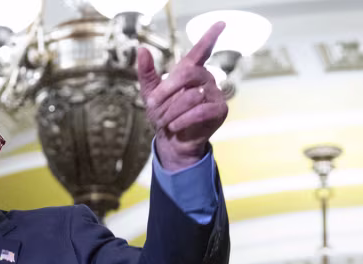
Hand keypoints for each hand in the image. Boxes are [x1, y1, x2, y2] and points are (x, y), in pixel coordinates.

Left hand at [137, 22, 228, 170]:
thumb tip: (141, 48)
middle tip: (154, 105)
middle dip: (167, 90)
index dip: (210, 37)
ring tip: (166, 121)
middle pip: (187, 73)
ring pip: (192, 96)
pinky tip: (175, 126)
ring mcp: (215, 93)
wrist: (171, 140)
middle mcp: (205, 78)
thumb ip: (146, 72)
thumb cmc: (163, 114)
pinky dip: (183, 120)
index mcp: (190, 70)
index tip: (221, 23)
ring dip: (172, 111)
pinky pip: (200, 111)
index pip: (201, 51)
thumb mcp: (150, 93)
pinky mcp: (220, 110)